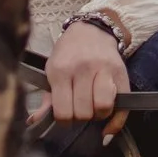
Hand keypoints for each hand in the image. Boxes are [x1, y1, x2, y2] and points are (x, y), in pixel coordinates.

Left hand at [43, 20, 129, 136]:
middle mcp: (83, 69)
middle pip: (84, 113)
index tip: (65, 116)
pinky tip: (108, 126)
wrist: (91, 30)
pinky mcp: (121, 73)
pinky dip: (115, 122)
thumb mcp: (52, 70)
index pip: (64, 112)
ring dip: (97, 115)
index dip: (64, 120)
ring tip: (93, 107)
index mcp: (61, 70)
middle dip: (81, 117)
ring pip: (103, 108)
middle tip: (79, 108)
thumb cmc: (69, 54)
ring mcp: (104, 70)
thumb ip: (47, 98)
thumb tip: (34, 121)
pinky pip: (122, 106)